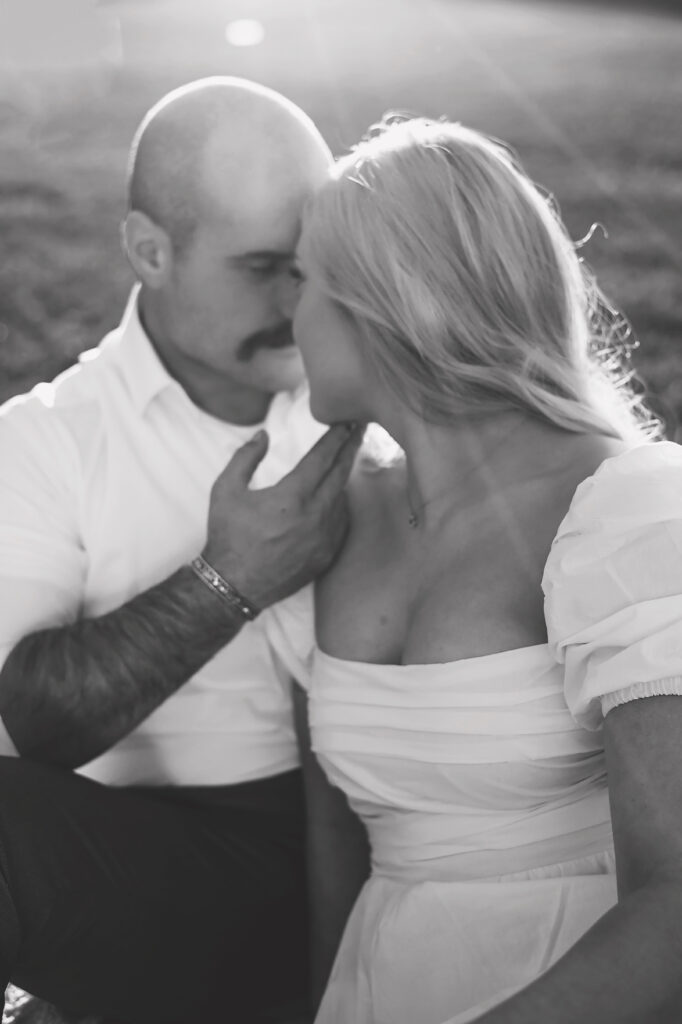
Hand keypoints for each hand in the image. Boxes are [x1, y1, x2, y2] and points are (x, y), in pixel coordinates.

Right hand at [202, 423, 363, 608]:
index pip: (322, 458)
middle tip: (359, 430)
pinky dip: (340, 506)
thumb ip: (245, 457)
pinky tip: (336, 497)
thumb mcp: (225, 490)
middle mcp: (314, 516)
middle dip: (350, 448)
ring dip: (344, 478)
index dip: (336, 438)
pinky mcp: (326, 555)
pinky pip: (341, 523)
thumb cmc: (228, 536)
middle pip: (341, 474)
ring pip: (343, 499)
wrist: (234, 584)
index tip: (346, 423)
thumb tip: (263, 435)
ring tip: (346, 460)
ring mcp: (324, 538)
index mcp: (292, 497)